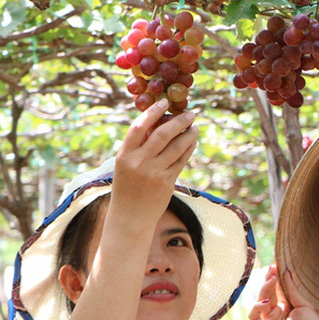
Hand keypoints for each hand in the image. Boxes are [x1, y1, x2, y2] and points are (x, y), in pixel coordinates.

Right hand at [111, 100, 197, 215]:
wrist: (130, 218)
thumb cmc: (127, 188)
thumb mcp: (125, 165)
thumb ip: (138, 147)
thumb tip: (158, 123)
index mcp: (124, 155)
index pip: (139, 127)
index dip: (152, 112)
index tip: (164, 102)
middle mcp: (139, 163)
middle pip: (163, 134)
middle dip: (179, 121)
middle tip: (190, 113)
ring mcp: (154, 173)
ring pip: (177, 146)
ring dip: (188, 134)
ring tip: (194, 127)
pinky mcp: (167, 182)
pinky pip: (182, 160)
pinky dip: (189, 148)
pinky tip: (192, 142)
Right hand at [248, 265, 318, 319]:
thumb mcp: (303, 304)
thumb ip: (292, 290)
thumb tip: (286, 272)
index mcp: (283, 306)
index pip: (275, 289)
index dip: (274, 278)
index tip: (275, 265)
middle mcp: (273, 312)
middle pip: (267, 293)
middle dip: (268, 280)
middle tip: (272, 269)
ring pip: (260, 302)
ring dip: (264, 290)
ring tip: (271, 280)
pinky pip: (254, 317)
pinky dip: (257, 307)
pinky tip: (265, 301)